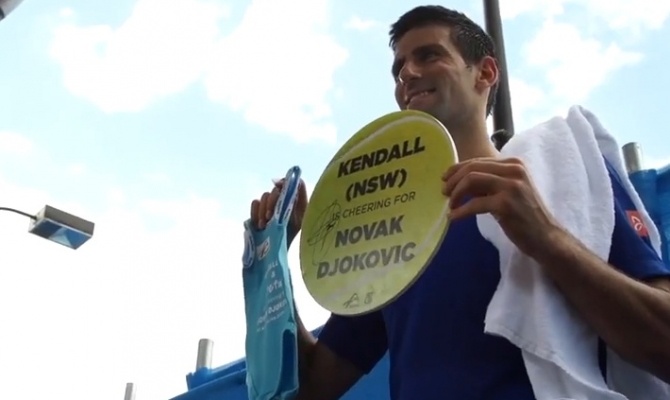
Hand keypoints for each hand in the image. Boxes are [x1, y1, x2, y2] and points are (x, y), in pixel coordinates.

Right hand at [250, 178, 308, 234]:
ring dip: (262, 210)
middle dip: (271, 202)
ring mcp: (269, 207)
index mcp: (296, 203)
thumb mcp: (300, 218)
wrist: (275, 255)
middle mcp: (283, 203)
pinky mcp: (258, 214)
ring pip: (263, 197)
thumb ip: (297, 197)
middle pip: (274, 190)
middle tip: (270, 216)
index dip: (284, 182)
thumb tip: (280, 182)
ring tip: (265, 224)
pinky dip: (255, 213)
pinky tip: (259, 225)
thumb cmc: (291, 238)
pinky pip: (254, 204)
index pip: (290, 184)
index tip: (279, 186)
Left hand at [441, 157, 561, 257]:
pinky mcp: (506, 204)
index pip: (478, 161)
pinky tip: (453, 217)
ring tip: (449, 204)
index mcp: (514, 164)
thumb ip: (488, 183)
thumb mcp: (508, 191)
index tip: (445, 179)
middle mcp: (514, 170)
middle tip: (443, 192)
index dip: (458, 169)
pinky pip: (474, 204)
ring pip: (471, 180)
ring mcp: (511, 186)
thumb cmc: (526, 215)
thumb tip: (460, 182)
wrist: (546, 236)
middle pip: (472, 168)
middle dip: (453, 180)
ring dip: (455, 193)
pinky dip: (460, 211)